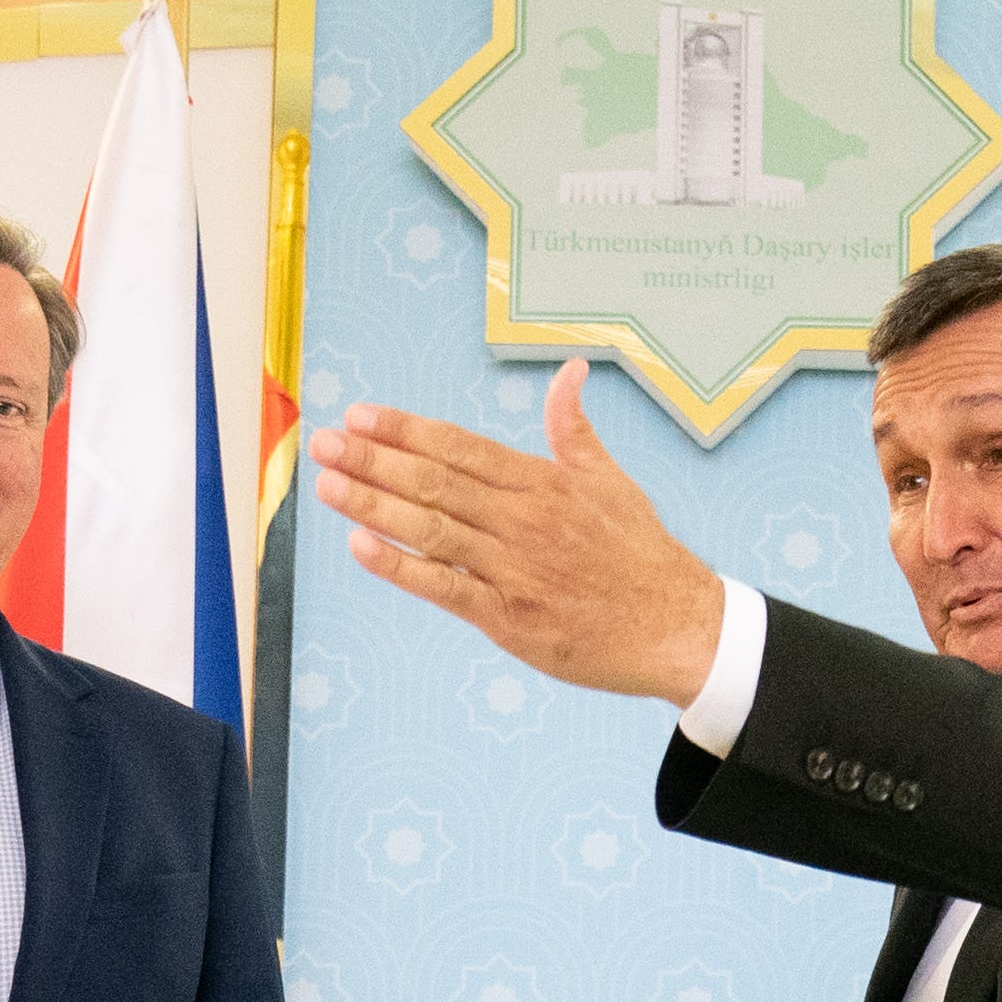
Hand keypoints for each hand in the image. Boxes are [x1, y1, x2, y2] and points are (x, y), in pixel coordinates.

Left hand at [311, 361, 729, 702]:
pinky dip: (399, 566)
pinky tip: (360, 546)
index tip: (363, 417)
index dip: (406, 430)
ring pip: (431, 530)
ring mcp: (513, 570)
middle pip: (435, 482)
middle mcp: (524, 521)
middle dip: (374, 460)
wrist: (676, 628)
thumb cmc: (643, 556)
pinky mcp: (508, 619)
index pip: (461, 448)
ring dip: (374, 505)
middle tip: (325, 442)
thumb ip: (575, 430)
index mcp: (544, 484)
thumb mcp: (613, 482)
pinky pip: (443, 588)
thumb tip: (569, 372)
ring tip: (329, 484)